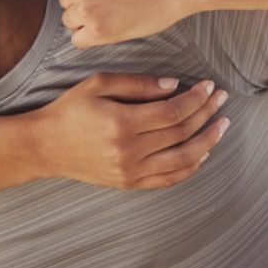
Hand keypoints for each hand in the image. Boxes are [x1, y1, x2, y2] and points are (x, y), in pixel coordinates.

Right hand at [28, 72, 229, 188]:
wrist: (45, 146)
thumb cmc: (70, 110)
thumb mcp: (99, 84)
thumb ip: (138, 84)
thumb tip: (174, 85)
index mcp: (122, 124)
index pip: (173, 111)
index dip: (196, 98)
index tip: (209, 86)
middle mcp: (129, 152)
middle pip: (182, 132)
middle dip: (207, 113)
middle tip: (221, 98)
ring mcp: (130, 171)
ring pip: (182, 159)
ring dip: (207, 141)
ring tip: (222, 125)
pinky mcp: (129, 183)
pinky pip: (168, 179)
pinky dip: (190, 168)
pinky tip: (203, 153)